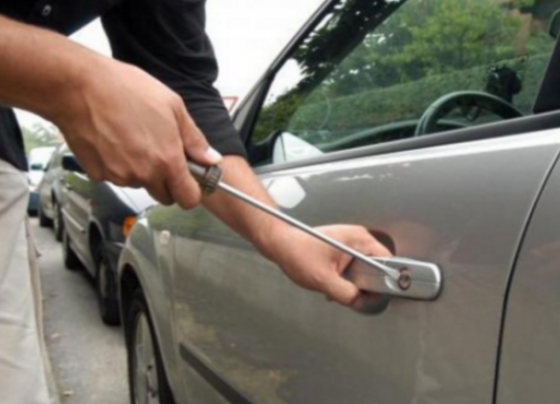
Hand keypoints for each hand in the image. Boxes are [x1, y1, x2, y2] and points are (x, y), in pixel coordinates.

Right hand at [52, 57, 220, 208]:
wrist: (79, 86)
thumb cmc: (124, 90)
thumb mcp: (173, 106)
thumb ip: (194, 139)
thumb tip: (210, 158)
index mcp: (167, 160)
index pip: (188, 199)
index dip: (192, 192)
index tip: (191, 181)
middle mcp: (143, 174)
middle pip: (165, 195)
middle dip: (168, 182)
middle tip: (164, 155)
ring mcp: (119, 176)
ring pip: (140, 184)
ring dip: (143, 171)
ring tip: (136, 139)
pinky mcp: (99, 173)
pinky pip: (117, 177)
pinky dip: (120, 165)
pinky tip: (117, 141)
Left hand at [267, 225, 391, 306]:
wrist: (281, 244)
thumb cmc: (297, 253)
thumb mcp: (324, 280)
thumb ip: (346, 294)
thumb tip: (360, 302)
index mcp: (359, 239)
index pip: (387, 261)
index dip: (384, 280)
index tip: (376, 293)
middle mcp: (357, 238)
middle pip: (375, 267)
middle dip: (364, 284)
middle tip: (350, 292)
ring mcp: (350, 242)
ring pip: (363, 269)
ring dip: (352, 282)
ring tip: (335, 285)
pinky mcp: (342, 248)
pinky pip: (352, 267)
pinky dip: (345, 278)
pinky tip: (332, 283)